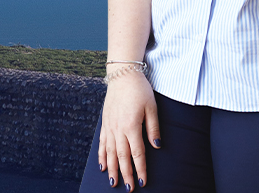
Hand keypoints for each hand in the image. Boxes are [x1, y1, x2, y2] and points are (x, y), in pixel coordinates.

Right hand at [97, 70, 158, 190]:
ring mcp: (109, 127)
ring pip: (110, 153)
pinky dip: (102, 156)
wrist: (122, 75)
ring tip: (113, 182)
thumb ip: (153, 128)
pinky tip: (102, 166)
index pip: (137, 153)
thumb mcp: (152, 107)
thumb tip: (156, 146)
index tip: (143, 182)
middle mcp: (118, 129)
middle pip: (122, 157)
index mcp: (132, 126)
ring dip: (112, 169)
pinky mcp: (105, 123)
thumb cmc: (140, 90)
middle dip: (126, 174)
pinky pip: (102, 143)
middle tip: (130, 189)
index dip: (140, 169)